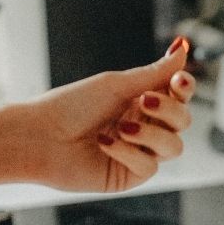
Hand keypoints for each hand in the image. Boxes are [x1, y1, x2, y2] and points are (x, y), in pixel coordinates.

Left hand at [29, 37, 194, 192]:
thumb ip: (154, 72)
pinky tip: (104, 144)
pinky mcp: (130, 175)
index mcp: (142, 103)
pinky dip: (128, 152)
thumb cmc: (70, 106)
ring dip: (150, 134)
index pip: (179, 96)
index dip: (185, 89)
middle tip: (144, 101)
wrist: (38, 137)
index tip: (178, 81)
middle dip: (170, 111)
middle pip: (183, 122)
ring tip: (121, 127)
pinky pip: (149, 166)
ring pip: (174, 147)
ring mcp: (140, 153)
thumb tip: (182, 49)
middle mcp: (145, 128)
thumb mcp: (116, 84)